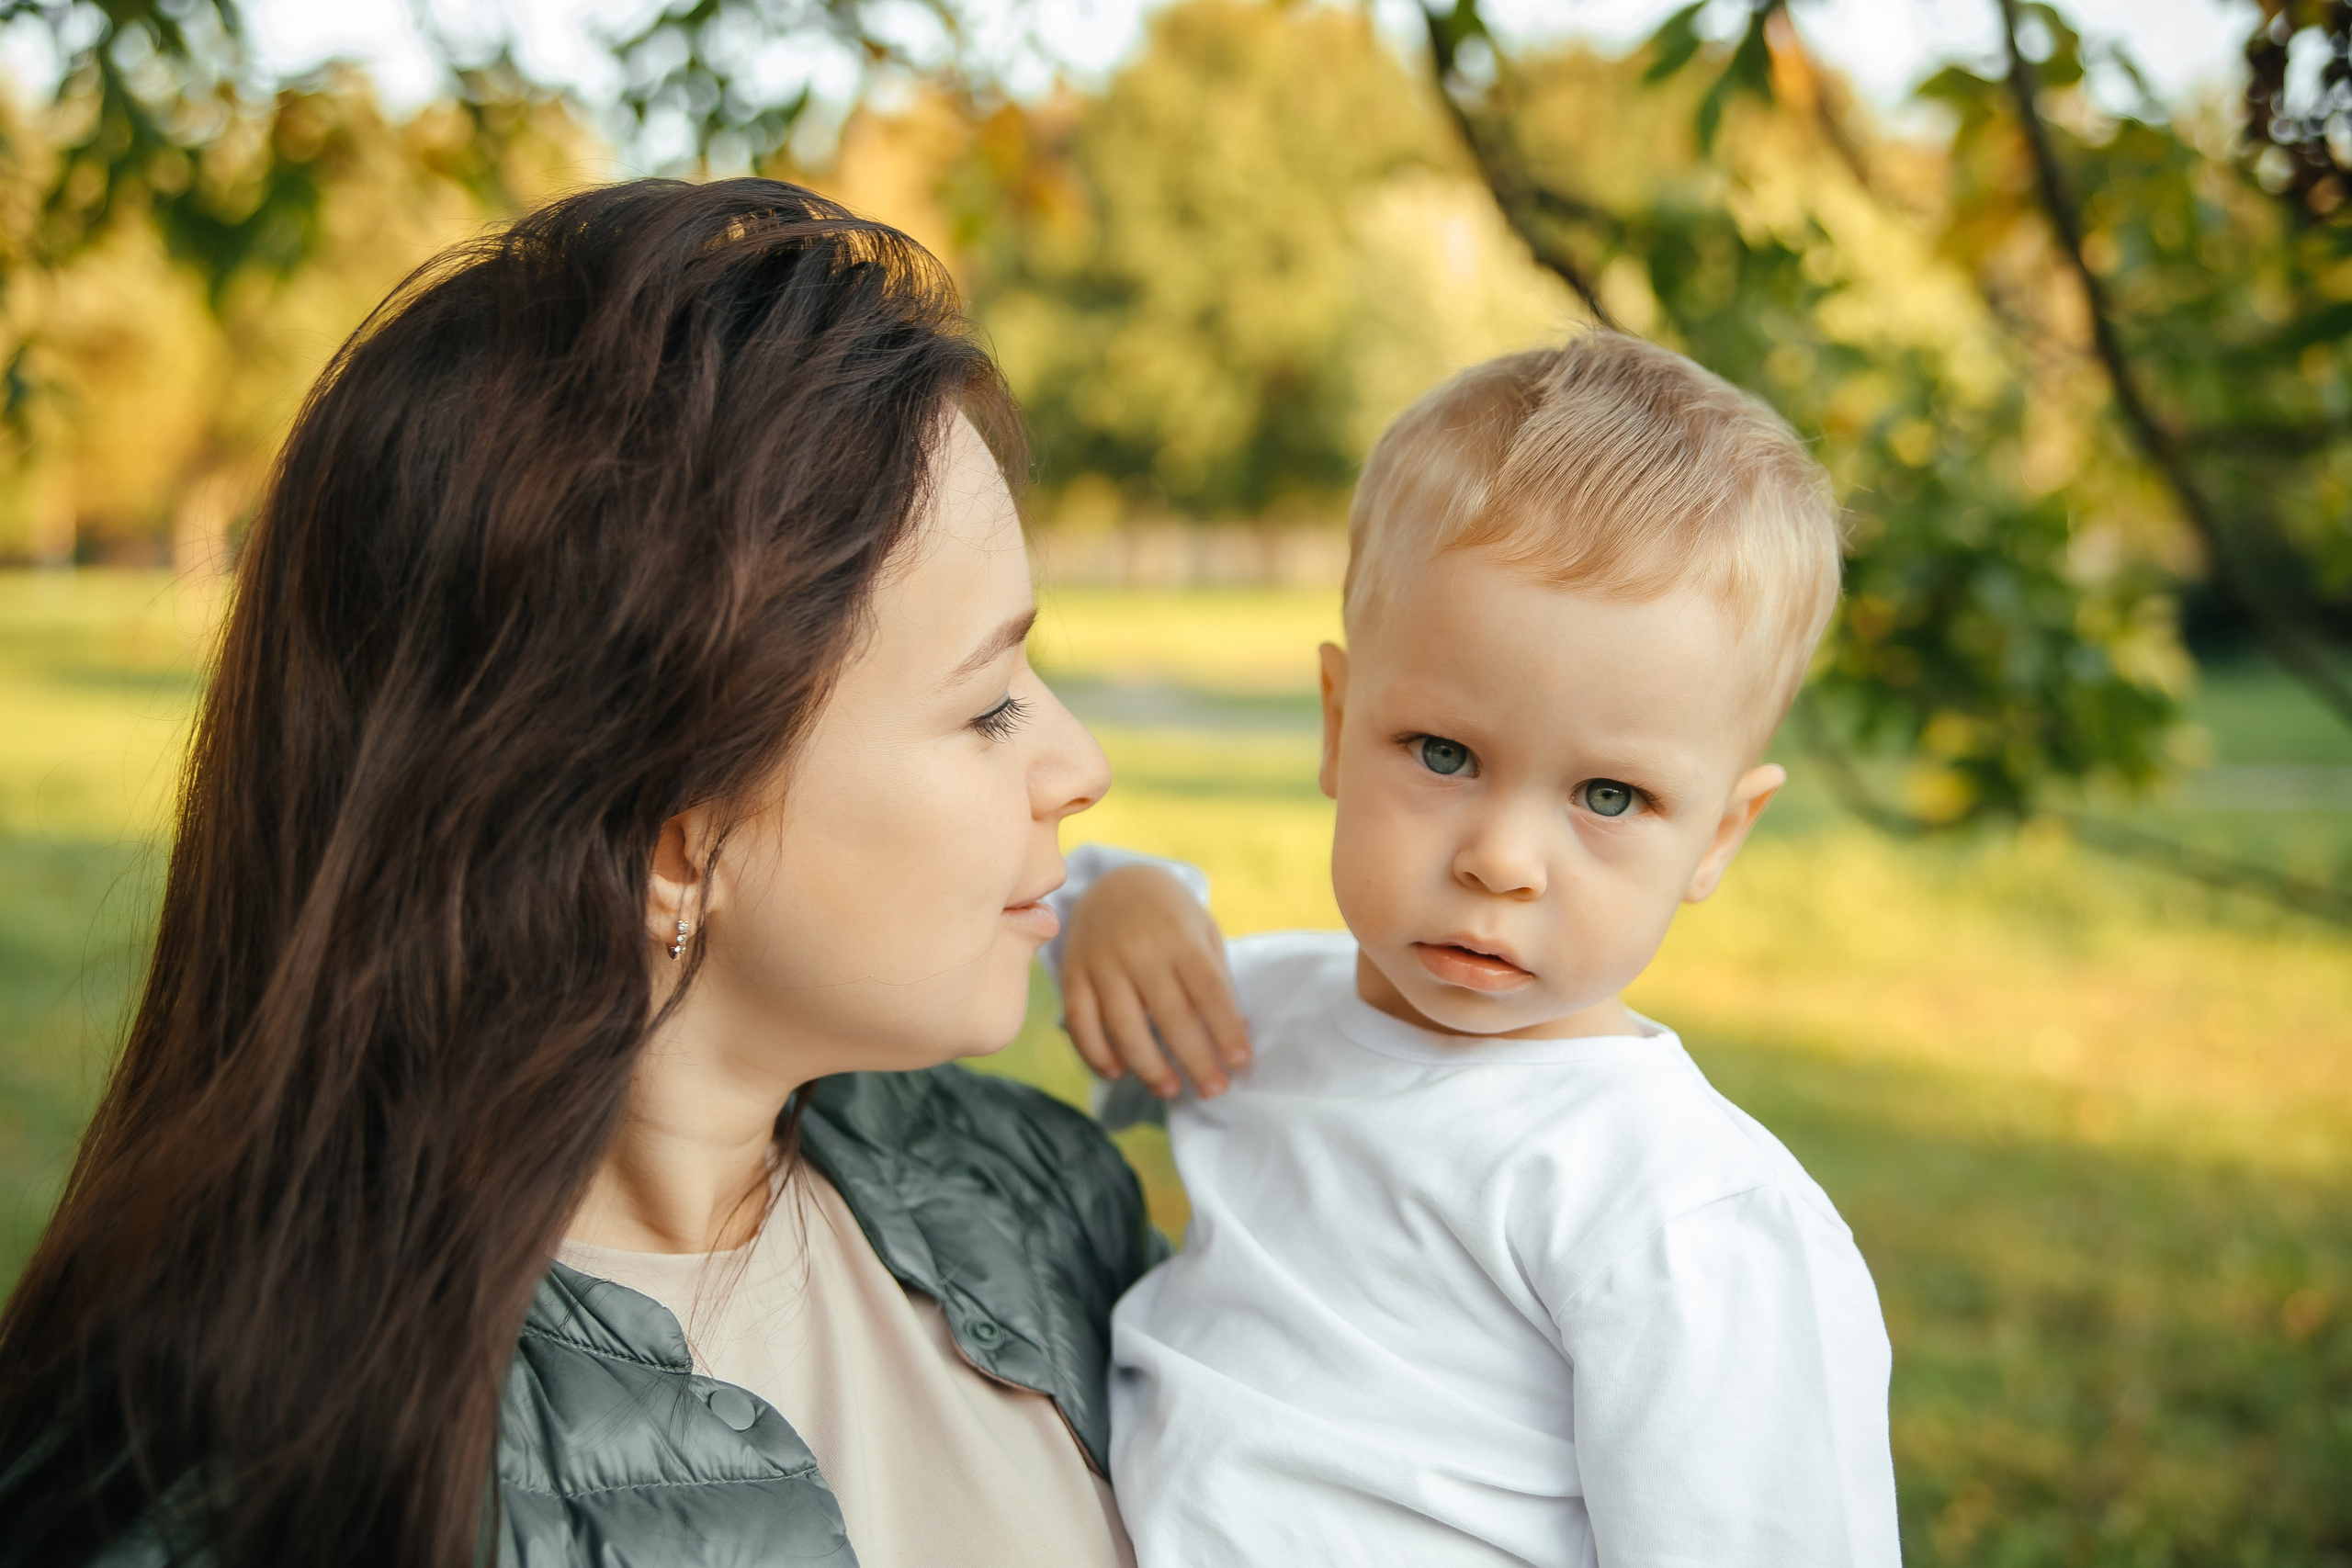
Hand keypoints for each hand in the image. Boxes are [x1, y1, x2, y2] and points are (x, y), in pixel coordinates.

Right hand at [1061, 865, 1251, 1097]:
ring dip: (1148, 1066)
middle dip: (1194, 1059)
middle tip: (1213, 1090)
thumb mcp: (1202, 931)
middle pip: (1170, 1015)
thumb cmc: (1170, 916)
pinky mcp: (1073, 974)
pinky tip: (1117, 1073)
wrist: (1113, 881)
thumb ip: (1216, 978)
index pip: (1208, 990)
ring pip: (1123, 1026)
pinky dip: (1096, 1053)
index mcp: (1180, 936)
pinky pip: (1081, 1022)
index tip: (1241, 1062)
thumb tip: (1235, 1032)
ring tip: (1169, 1090)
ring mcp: (1102, 963)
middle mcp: (1140, 950)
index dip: (1225, 1029)